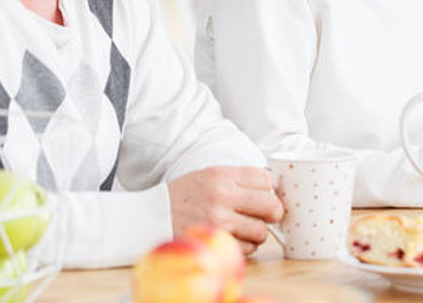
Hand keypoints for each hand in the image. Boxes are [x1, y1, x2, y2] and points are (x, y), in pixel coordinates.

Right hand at [168, 166, 283, 254]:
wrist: (149, 217)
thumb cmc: (183, 197)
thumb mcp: (208, 176)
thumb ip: (238, 180)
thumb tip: (273, 189)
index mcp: (221, 175)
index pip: (265, 180)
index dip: (267, 190)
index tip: (261, 196)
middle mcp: (221, 196)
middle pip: (271, 206)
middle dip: (272, 213)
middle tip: (265, 216)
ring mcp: (217, 220)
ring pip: (261, 231)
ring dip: (256, 233)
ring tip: (243, 228)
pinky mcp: (213, 241)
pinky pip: (246, 248)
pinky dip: (244, 247)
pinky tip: (232, 238)